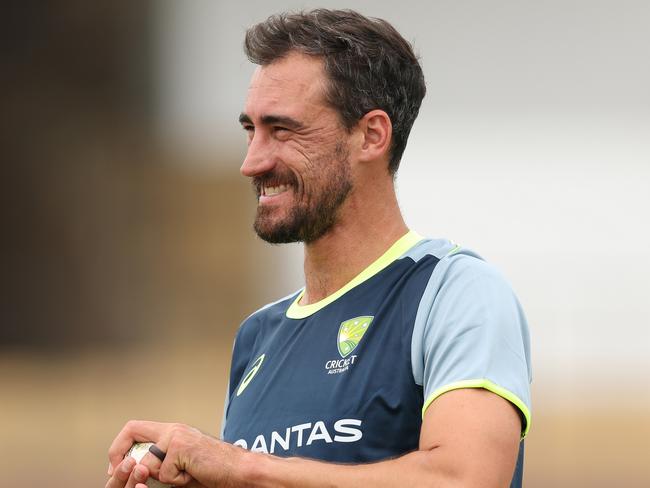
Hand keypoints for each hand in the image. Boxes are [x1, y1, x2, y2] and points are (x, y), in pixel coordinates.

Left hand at [107, 420, 245, 487]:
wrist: (238, 468)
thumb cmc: (214, 468)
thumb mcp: (181, 462)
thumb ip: (161, 461)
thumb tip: (138, 470)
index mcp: (173, 430)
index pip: (136, 427)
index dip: (120, 445)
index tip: (117, 465)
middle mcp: (173, 429)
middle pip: (132, 430)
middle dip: (119, 453)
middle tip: (116, 471)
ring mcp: (176, 437)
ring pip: (147, 463)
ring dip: (161, 478)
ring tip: (183, 475)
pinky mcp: (180, 448)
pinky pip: (163, 473)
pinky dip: (176, 481)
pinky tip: (191, 475)